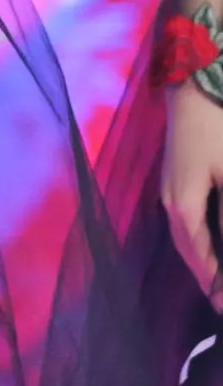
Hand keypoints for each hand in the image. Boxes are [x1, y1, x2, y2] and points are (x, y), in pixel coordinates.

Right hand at [162, 81, 222, 308]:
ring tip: (217, 280)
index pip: (200, 258)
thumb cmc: (217, 130)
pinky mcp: (175, 176)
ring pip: (184, 236)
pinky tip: (209, 243)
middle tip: (221, 302)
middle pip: (187, 250)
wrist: (192, 84)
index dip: (215, 284)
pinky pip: (184, 221)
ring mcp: (169, 187)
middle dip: (206, 277)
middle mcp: (169, 201)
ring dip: (200, 260)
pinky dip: (197, 241)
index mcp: (182, 206)